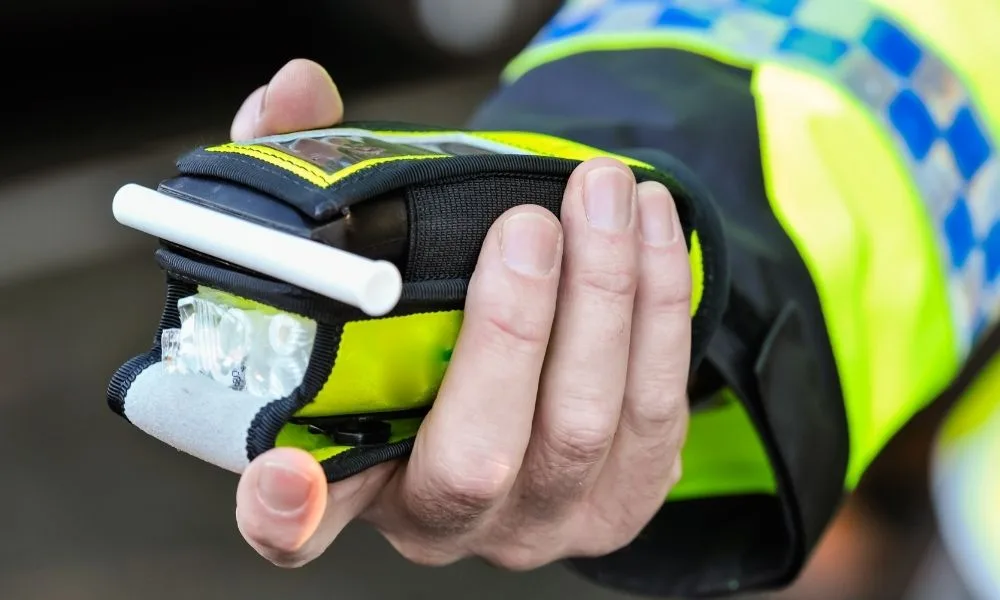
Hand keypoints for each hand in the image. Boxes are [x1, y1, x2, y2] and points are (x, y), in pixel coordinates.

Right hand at [232, 59, 691, 570]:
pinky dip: (658, 306)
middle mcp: (446, 518)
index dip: (283, 511)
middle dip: (512, 331)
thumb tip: (296, 91)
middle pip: (478, 459)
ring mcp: (542, 518)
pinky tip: (649, 227)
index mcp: (353, 475)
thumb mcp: (357, 252)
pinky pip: (656, 407)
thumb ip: (311, 175)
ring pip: (585, 426)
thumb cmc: (422, 311)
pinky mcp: (624, 495)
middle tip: (527, 225)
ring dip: (604, 295)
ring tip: (602, 192)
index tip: (289, 472)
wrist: (517, 359)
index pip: (296, 525)